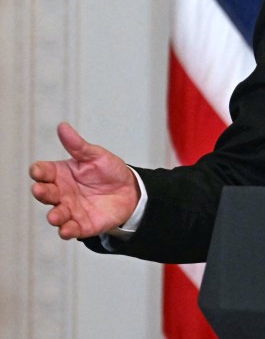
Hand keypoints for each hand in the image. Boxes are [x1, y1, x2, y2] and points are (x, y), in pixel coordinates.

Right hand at [29, 122, 139, 239]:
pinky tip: (66, 229)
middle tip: (41, 190)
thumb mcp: (95, 155)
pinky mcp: (82, 224)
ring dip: (54, 216)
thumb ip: (78, 145)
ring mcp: (70, 209)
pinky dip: (67, 231)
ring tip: (54, 216)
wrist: (130, 190)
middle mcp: (61, 193)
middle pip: (46, 193)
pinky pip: (71, 229)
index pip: (43, 172)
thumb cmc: (109, 171)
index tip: (39, 170)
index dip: (39, 171)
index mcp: (61, 174)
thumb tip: (63, 127)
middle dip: (42, 192)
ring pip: (56, 214)